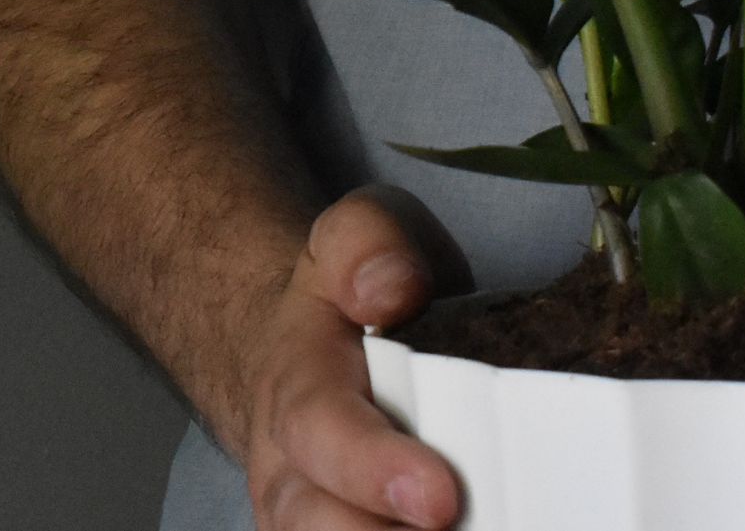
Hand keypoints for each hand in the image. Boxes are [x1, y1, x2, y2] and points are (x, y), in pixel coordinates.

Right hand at [230, 186, 462, 530]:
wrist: (295, 356)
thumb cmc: (346, 309)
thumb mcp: (352, 242)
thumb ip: (365, 243)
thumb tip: (391, 290)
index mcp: (297, 392)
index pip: (321, 431)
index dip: (373, 468)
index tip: (439, 497)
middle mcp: (291, 473)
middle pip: (315, 523)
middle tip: (453, 525)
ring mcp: (311, 520)